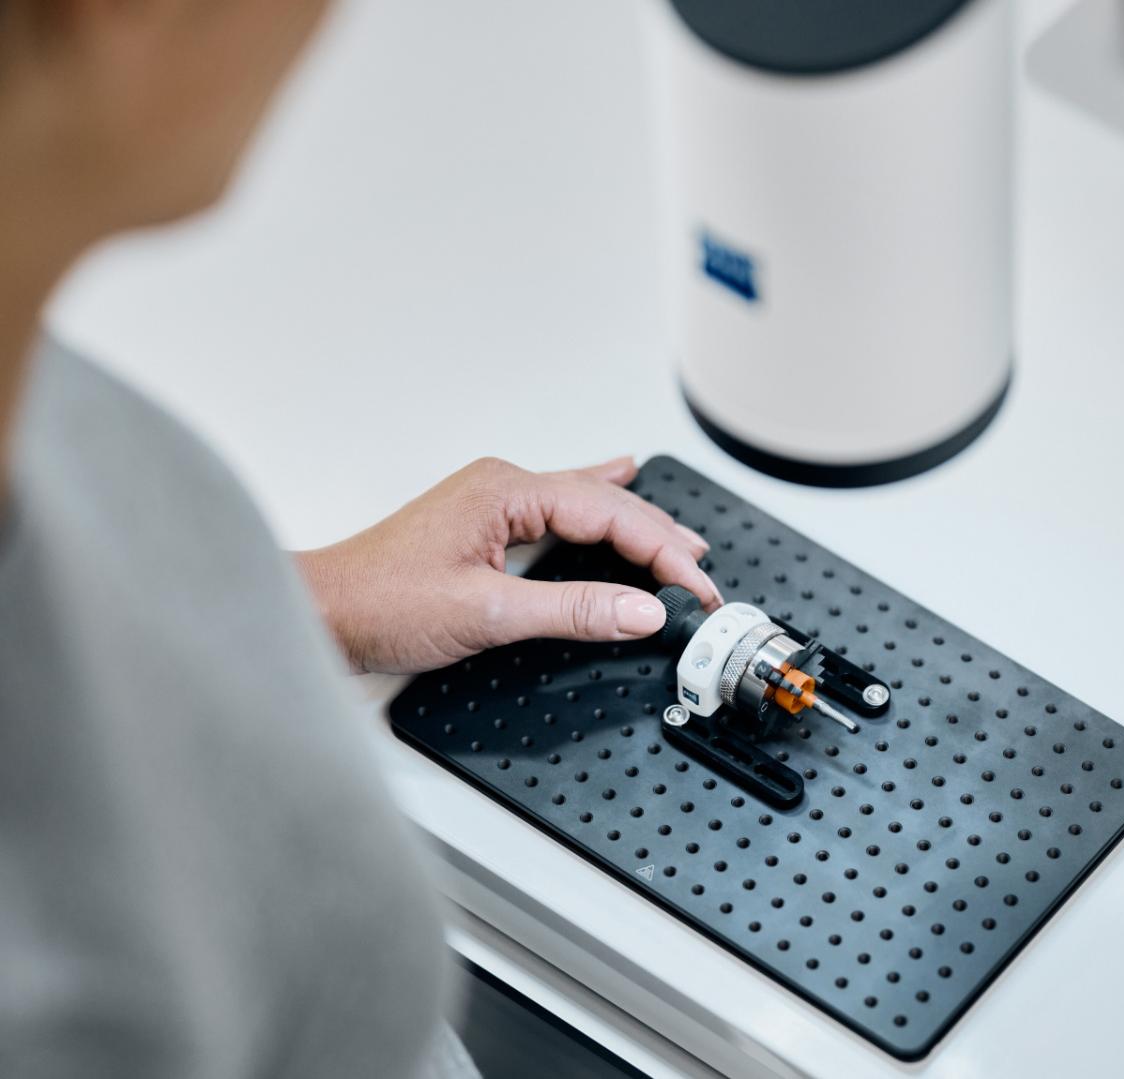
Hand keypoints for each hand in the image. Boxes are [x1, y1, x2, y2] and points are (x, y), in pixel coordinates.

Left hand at [295, 456, 721, 674]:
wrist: (321, 613)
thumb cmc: (380, 604)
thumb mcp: (488, 614)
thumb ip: (573, 610)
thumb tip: (642, 610)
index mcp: (507, 491)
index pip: (609, 513)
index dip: (661, 552)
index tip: (696, 588)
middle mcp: (503, 486)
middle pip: (604, 502)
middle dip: (660, 538)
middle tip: (702, 576)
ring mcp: (493, 501)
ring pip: (586, 503)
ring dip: (636, 522)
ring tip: (681, 541)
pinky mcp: (485, 523)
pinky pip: (559, 506)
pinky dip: (597, 503)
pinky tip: (616, 473)